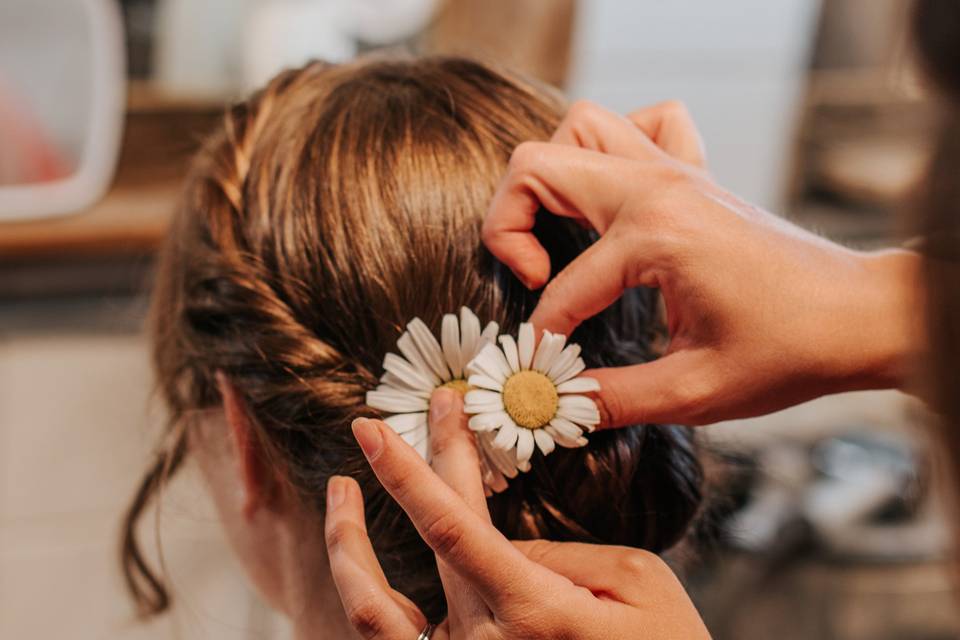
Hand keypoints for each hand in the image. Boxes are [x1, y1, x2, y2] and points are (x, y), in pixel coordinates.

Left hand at [324, 388, 709, 638]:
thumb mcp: (638, 582)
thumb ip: (560, 553)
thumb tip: (500, 543)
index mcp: (536, 613)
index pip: (451, 526)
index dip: (408, 470)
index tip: (375, 427)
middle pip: (425, 544)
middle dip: (402, 472)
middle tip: (378, 428)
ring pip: (374, 613)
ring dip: (347, 548)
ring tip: (339, 494)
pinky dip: (368, 599)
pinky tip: (359, 562)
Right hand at [482, 100, 923, 426]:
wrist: (861, 316)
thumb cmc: (790, 350)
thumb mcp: (695, 391)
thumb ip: (615, 398)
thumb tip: (556, 403)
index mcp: (655, 237)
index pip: (564, 289)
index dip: (545, 338)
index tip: (546, 371)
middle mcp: (658, 188)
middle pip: (538, 165)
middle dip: (509, 224)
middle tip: (532, 277)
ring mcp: (677, 173)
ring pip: (581, 128)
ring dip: (552, 175)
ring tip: (557, 233)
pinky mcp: (694, 175)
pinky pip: (642, 124)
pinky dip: (614, 147)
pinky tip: (613, 198)